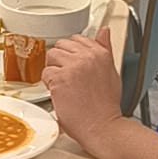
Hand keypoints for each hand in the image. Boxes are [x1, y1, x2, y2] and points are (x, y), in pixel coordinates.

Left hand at [42, 27, 121, 152]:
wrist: (101, 126)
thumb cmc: (106, 106)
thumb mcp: (111, 72)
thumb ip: (105, 49)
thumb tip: (104, 31)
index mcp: (101, 53)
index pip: (77, 39)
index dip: (71, 53)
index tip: (72, 64)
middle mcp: (87, 57)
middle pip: (61, 46)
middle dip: (60, 61)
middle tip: (67, 78)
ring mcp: (73, 67)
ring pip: (51, 57)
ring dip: (54, 71)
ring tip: (64, 86)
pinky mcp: (60, 78)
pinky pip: (46, 73)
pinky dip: (49, 84)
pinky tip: (61, 93)